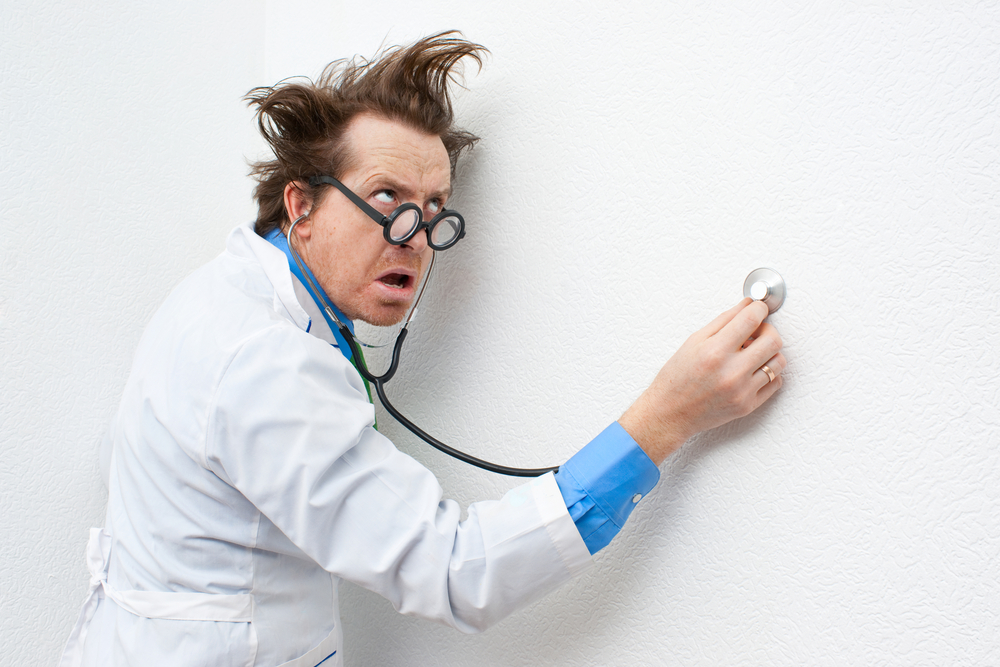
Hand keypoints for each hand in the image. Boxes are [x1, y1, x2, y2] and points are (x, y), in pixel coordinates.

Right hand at [619, 298, 784, 464]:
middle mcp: (731, 372)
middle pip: (773, 340)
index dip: (759, 308)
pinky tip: (753, 369)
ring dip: (769, 352)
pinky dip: (769, 372)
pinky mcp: (748, 405)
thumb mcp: (694, 341)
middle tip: (757, 331)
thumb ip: (724, 321)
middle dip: (768, 329)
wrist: (670, 413)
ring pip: (778, 361)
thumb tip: (748, 305)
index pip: (751, 319)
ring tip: (753, 352)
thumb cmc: (677, 377)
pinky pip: (775, 383)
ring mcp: (742, 390)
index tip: (758, 308)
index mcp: (714, 351)